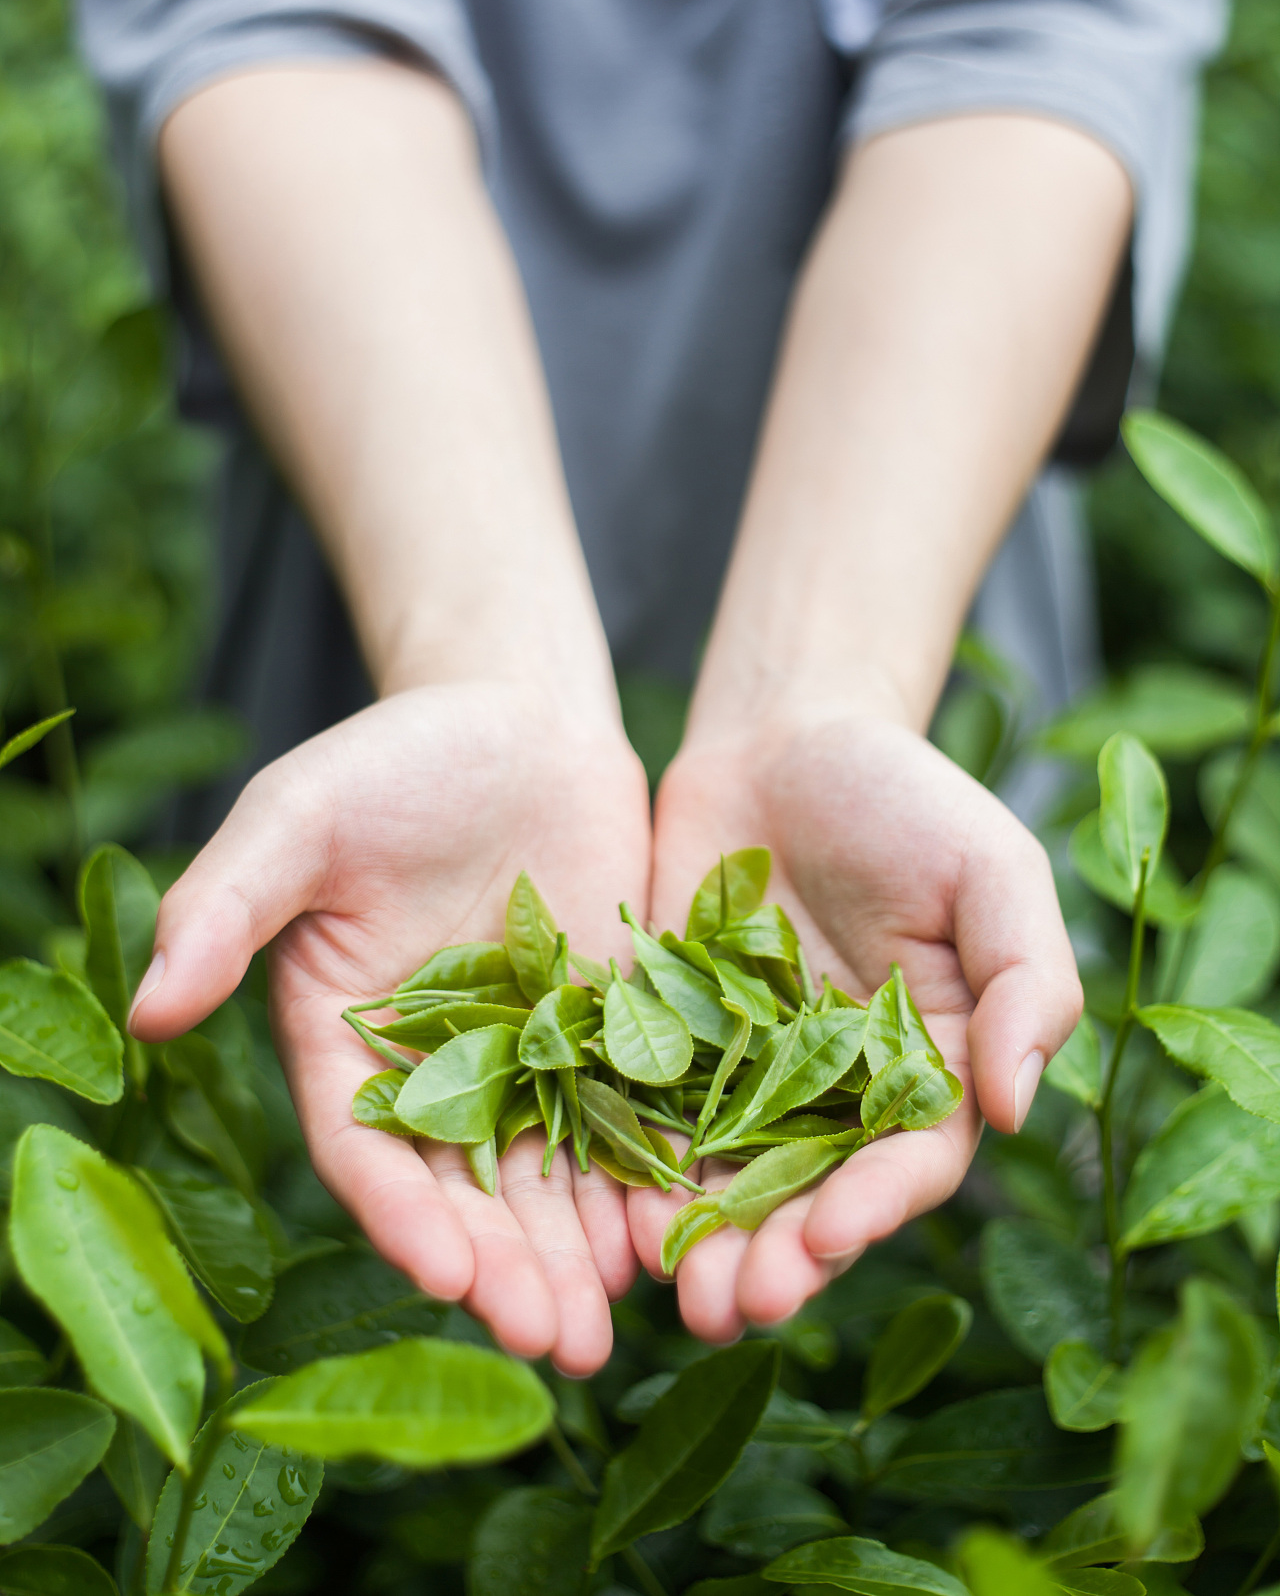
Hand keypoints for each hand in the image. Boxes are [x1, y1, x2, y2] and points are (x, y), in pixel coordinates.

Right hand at [128, 681, 651, 1374]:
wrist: (519, 717)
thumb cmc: (391, 758)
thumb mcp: (298, 818)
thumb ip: (227, 908)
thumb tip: (148, 1009)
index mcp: (347, 1041)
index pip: (369, 1150)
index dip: (405, 1215)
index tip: (447, 1272)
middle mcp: (438, 1070)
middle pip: (472, 1189)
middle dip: (512, 1267)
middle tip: (557, 1342)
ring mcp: (531, 1056)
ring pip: (555, 1174)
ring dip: (583, 1252)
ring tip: (616, 1325)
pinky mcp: (610, 1029)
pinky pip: (632, 1115)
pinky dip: (650, 1174)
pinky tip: (682, 1230)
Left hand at [628, 704, 1081, 1340]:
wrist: (783, 737)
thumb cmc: (904, 796)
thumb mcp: (990, 870)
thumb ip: (1022, 981)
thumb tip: (1018, 1108)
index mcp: (926, 1069)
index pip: (910, 1163)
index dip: (874, 1207)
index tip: (830, 1234)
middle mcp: (835, 1094)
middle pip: (809, 1198)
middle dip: (774, 1257)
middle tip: (731, 1304)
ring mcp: (745, 1075)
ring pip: (723, 1182)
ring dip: (699, 1244)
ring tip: (667, 1291)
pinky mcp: (663, 1044)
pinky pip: (643, 1117)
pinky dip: (628, 1169)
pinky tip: (602, 1211)